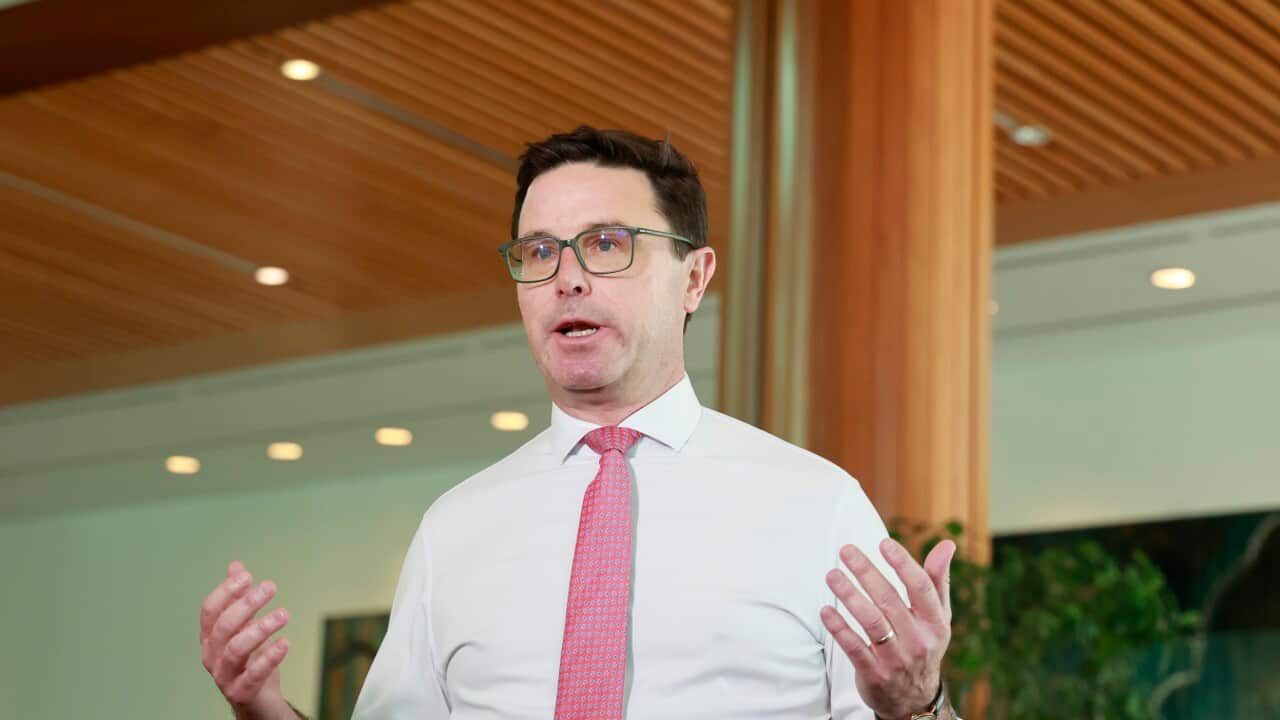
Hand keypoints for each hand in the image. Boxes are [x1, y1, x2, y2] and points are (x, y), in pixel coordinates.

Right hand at [200, 561, 294, 719]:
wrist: (258, 701)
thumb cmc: (250, 660)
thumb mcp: (245, 627)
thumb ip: (239, 599)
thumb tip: (236, 566)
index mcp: (210, 638)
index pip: (210, 611)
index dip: (226, 592)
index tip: (248, 576)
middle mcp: (212, 656)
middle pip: (223, 627)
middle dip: (246, 604)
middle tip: (271, 587)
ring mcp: (224, 676)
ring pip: (235, 649)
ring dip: (260, 628)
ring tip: (284, 613)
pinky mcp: (241, 692)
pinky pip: (253, 674)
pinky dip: (269, 657)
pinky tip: (285, 642)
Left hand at [821, 538, 954, 719]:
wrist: (914, 699)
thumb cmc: (923, 644)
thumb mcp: (937, 617)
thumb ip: (937, 580)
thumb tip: (947, 544)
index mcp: (934, 622)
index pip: (921, 588)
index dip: (903, 564)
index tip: (884, 543)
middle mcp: (917, 640)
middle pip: (889, 600)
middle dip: (866, 572)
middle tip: (845, 551)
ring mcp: (896, 659)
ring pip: (871, 622)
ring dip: (849, 596)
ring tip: (832, 575)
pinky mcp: (874, 673)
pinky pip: (854, 648)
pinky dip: (839, 628)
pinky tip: (825, 610)